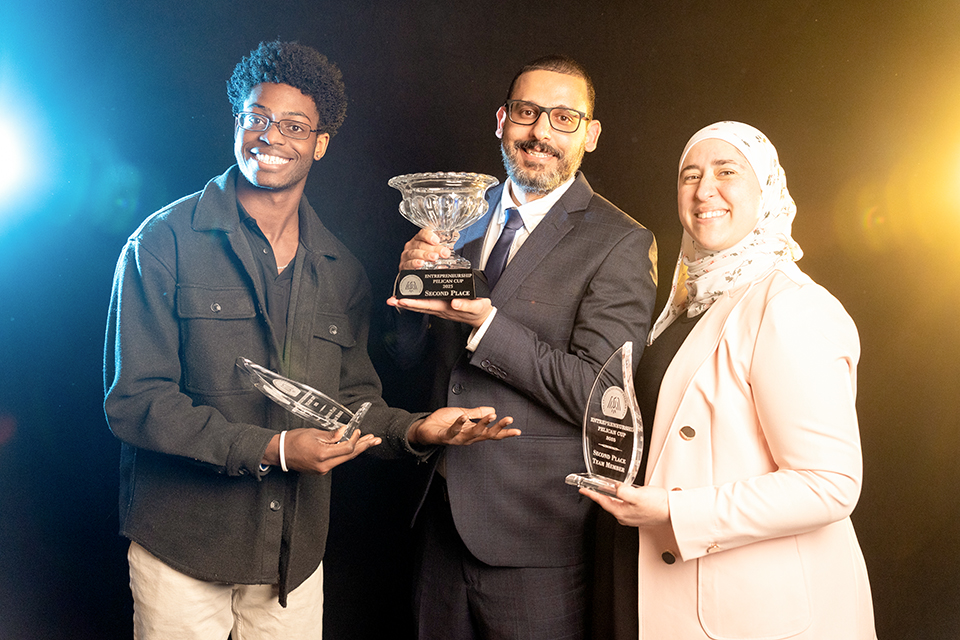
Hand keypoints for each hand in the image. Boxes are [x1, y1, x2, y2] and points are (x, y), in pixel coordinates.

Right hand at [263, 427, 380, 474]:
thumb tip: (345, 431)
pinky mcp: (321, 470)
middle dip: (363, 446)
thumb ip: (332, 434)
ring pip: (344, 459)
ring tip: (368, 442)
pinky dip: (346, 453)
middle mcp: (324, 465)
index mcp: (322, 455)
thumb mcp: (314, 433)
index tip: (358, 431)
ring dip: (357, 449)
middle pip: (349, 456)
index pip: (346, 448)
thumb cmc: (293, 441)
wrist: (280, 453)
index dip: (355, 439)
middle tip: (375, 440)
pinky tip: (353, 446)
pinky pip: (337, 461)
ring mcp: (323, 469)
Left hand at [386, 296, 493, 327]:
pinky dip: (415, 300)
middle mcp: (440, 309)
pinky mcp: (441, 305)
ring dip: (407, 302)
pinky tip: (408, 297)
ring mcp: (440, 308)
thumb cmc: (480, 311)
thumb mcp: (477, 306)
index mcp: (447, 308)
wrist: (482, 318)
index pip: (426, 305)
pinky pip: (425, 303)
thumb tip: (454, 303)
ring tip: (394, 299)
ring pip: (420, 305)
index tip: (402, 300)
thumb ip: (466, 305)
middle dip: (404, 303)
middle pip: (419, 306)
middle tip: (390, 299)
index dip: (413, 302)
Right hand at [399, 228, 451, 270]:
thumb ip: (442, 249)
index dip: (429, 236)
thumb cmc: (426, 259)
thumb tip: (451, 250)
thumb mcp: (435, 252)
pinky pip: (408, 263)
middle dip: (433, 248)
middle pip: (421, 244)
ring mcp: (407, 255)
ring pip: (414, 253)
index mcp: (419, 239)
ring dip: (425, 255)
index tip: (437, 240)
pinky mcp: (404, 265)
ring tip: (434, 258)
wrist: (415, 273)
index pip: (423, 233)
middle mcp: (411, 245)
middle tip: (443, 253)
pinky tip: (421, 263)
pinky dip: (414, 263)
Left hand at [408, 406, 519, 444]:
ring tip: (492, 416)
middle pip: (486, 434)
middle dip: (498, 428)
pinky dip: (459, 424)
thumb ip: (476, 413)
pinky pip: (454, 430)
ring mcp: (457, 438)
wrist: (425, 429)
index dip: (504, 432)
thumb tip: (492, 409)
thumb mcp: (463, 414)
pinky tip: (464, 417)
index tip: (518, 431)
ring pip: (473, 433)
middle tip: (509, 420)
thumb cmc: (443, 423)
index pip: (491, 433)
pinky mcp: (446, 436)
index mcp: (473, 432)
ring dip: (483, 424)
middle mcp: (468, 437)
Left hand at [579, 483, 670, 526]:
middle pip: (608, 502)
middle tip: (595, 485)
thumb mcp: (638, 495)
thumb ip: (623, 491)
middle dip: (602, 493)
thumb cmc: (659, 505)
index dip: (591, 494)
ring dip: (613, 494)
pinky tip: (627, 492)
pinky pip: (625, 504)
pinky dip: (623, 497)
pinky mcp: (639, 514)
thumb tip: (614, 487)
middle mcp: (625, 516)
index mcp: (622, 512)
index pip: (602, 501)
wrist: (673, 512)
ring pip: (617, 503)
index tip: (583, 490)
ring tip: (609, 486)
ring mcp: (632, 516)